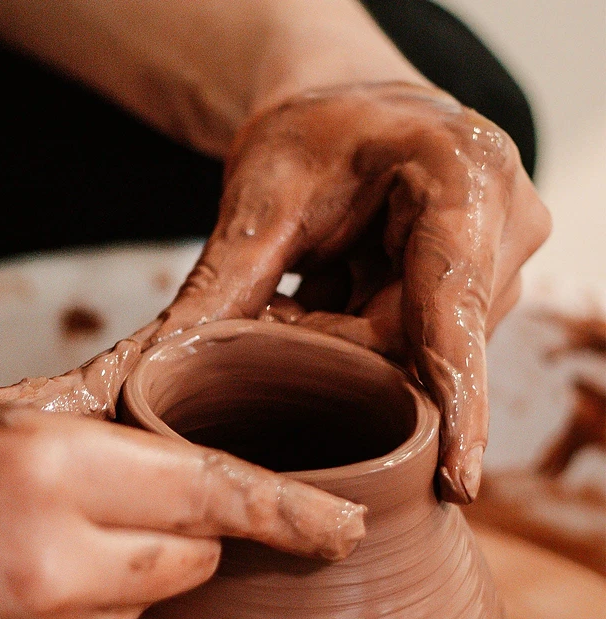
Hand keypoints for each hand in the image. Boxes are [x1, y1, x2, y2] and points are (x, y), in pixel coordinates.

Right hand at [0, 399, 363, 618]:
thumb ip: (62, 430)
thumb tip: (148, 437)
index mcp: (39, 467)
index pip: (206, 492)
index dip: (282, 510)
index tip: (344, 528)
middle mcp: (51, 562)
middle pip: (187, 563)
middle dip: (184, 541)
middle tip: (127, 513)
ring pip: (132, 614)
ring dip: (111, 583)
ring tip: (17, 554)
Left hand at [151, 83, 551, 501]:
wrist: (345, 113)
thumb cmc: (306, 139)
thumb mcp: (256, 204)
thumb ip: (217, 290)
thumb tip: (139, 372)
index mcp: (462, 177)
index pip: (455, 309)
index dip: (454, 400)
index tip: (456, 481)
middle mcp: (502, 227)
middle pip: (416, 347)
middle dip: (332, 353)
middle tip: (274, 313)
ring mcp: (497, 266)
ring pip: (411, 357)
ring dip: (339, 348)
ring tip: (298, 296)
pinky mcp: (479, 295)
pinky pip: (413, 351)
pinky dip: (355, 342)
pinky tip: (322, 303)